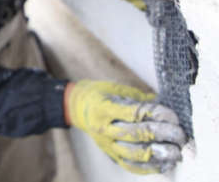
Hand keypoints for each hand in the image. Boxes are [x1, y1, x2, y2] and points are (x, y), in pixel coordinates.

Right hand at [65, 80, 186, 173]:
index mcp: (103, 108)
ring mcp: (106, 144)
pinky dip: (149, 167)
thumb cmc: (101, 94)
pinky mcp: (110, 154)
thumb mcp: (117, 90)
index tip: (173, 117)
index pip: (133, 114)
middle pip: (135, 135)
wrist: (78, 108)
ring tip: (176, 152)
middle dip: (162, 135)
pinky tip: (164, 164)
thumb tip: (167, 107)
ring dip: (158, 154)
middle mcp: (103, 128)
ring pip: (134, 154)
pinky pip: (130, 166)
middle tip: (180, 135)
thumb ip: (140, 99)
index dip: (156, 115)